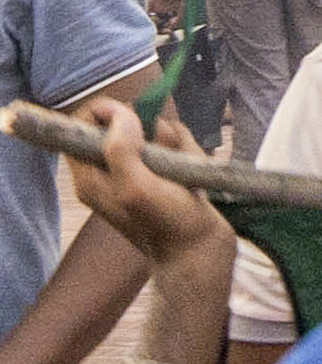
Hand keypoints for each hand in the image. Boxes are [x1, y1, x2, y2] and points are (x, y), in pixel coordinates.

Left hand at [61, 98, 226, 271]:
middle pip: (125, 124)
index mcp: (91, 177)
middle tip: (164, 152)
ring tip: (183, 166)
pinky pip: (174, 144)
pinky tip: (192, 170)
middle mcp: (110, 171)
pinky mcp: (162, 173)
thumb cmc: (166, 223)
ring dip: (176, 141)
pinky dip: (187, 150)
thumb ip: (120, 150)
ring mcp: (138, 172)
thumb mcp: (136, 188)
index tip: (132, 116)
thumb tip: (116, 112)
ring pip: (155, 131)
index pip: (80, 127)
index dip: (104, 113)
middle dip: (152, 130)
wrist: (198, 251)